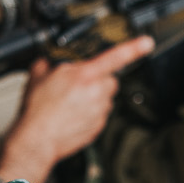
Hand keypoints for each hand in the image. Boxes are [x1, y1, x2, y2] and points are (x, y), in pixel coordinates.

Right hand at [0, 35, 155, 182]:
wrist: (37, 139)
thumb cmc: (37, 110)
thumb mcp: (37, 76)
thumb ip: (48, 63)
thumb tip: (49, 60)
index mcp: (84, 75)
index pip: (114, 57)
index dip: (133, 48)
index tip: (147, 43)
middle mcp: (96, 92)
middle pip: (110, 80)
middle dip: (98, 80)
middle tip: (79, 85)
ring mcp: (99, 111)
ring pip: (105, 98)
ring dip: (93, 98)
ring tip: (71, 104)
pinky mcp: (98, 127)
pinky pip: (99, 115)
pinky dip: (89, 114)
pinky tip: (72, 116)